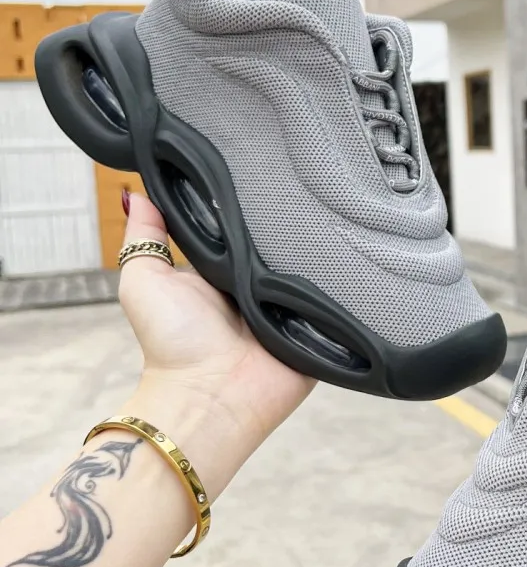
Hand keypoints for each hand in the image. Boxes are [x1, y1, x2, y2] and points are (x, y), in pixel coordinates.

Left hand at [117, 191, 314, 495]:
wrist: (209, 396)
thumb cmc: (171, 342)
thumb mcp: (144, 280)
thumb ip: (144, 238)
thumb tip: (135, 193)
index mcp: (225, 272)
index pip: (244, 229)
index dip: (250, 205)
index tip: (262, 170)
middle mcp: (259, 288)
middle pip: (282, 246)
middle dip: (290, 225)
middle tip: (304, 192)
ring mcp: (290, 309)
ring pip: (314, 269)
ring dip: (319, 254)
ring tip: (334, 220)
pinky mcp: (318, 329)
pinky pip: (338, 301)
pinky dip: (341, 286)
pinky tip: (350, 258)